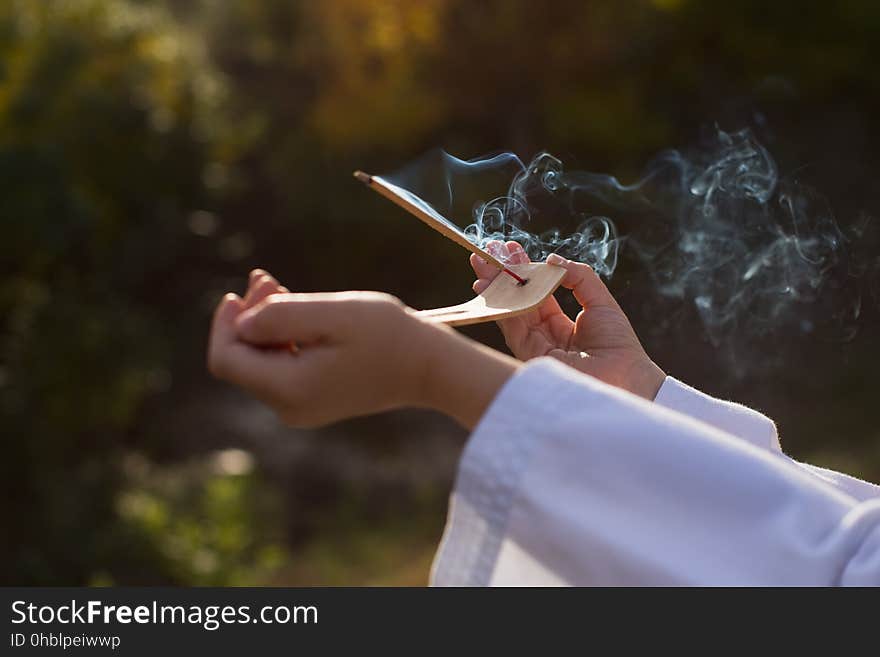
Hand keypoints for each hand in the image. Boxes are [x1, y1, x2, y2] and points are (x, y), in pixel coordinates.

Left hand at [208, 269, 518, 427]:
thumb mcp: (333, 314)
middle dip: (247, 316)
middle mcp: (288, 408)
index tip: (244, 288)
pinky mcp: (313, 401)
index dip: (226, 321)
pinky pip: (280, 368)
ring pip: (259, 362)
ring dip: (263, 323)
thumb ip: (281, 316)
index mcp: (289, 390)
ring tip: (278, 285)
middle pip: (242, 360)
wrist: (428, 367)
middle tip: (267, 276)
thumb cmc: (386, 334)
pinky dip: (280, 338)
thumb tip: (240, 323)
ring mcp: (300, 409)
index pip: (227, 358)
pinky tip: (295, 311)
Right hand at [471, 241, 664, 399]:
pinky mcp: (528, 356)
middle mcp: (544, 337)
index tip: (510, 249)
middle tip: (486, 252)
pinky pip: (511, 326)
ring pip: (509, 311)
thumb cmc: (618, 343)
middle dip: (501, 276)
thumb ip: (578, 276)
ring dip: (493, 286)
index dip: (524, 271)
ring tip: (480, 261)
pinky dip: (498, 305)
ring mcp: (534, 347)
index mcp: (562, 326)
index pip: (536, 294)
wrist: (625, 376)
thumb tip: (551, 259)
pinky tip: (487, 286)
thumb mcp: (600, 301)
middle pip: (518, 302)